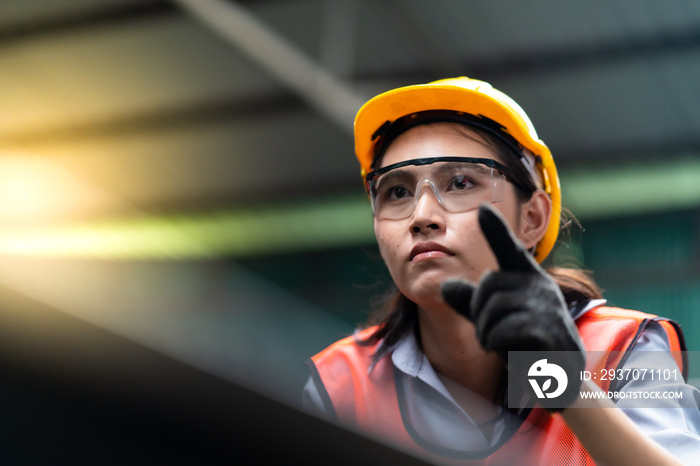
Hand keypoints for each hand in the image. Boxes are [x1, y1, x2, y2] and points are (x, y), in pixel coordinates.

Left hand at [440, 204, 583, 410]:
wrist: (555, 377)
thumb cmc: (522, 341)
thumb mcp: (491, 319)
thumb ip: (470, 302)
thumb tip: (445, 286)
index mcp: (527, 277)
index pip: (509, 250)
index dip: (496, 229)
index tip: (483, 208)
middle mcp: (540, 285)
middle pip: (488, 284)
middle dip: (478, 312)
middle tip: (487, 334)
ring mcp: (548, 308)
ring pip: (494, 310)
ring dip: (486, 333)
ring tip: (498, 344)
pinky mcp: (551, 332)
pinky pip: (506, 330)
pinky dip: (498, 343)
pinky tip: (509, 352)